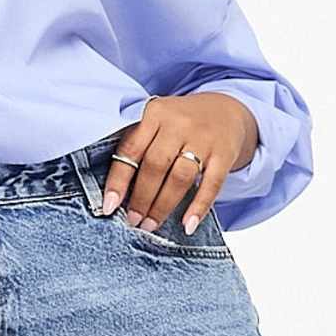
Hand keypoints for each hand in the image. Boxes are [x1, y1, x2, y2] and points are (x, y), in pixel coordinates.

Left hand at [96, 94, 257, 232]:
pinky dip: (199, 207)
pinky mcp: (224, 154)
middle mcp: (179, 124)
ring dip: (163, 206)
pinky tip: (187, 225)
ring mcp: (204, 138)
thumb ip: (139, 146)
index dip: (118, 181)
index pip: (131, 150)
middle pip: (155, 166)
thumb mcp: (157, 122)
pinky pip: (211, 185)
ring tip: (151, 225)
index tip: (109, 207)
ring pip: (180, 178)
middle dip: (141, 198)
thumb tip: (117, 192)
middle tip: (133, 221)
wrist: (225, 110)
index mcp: (155, 113)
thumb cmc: (180, 124)